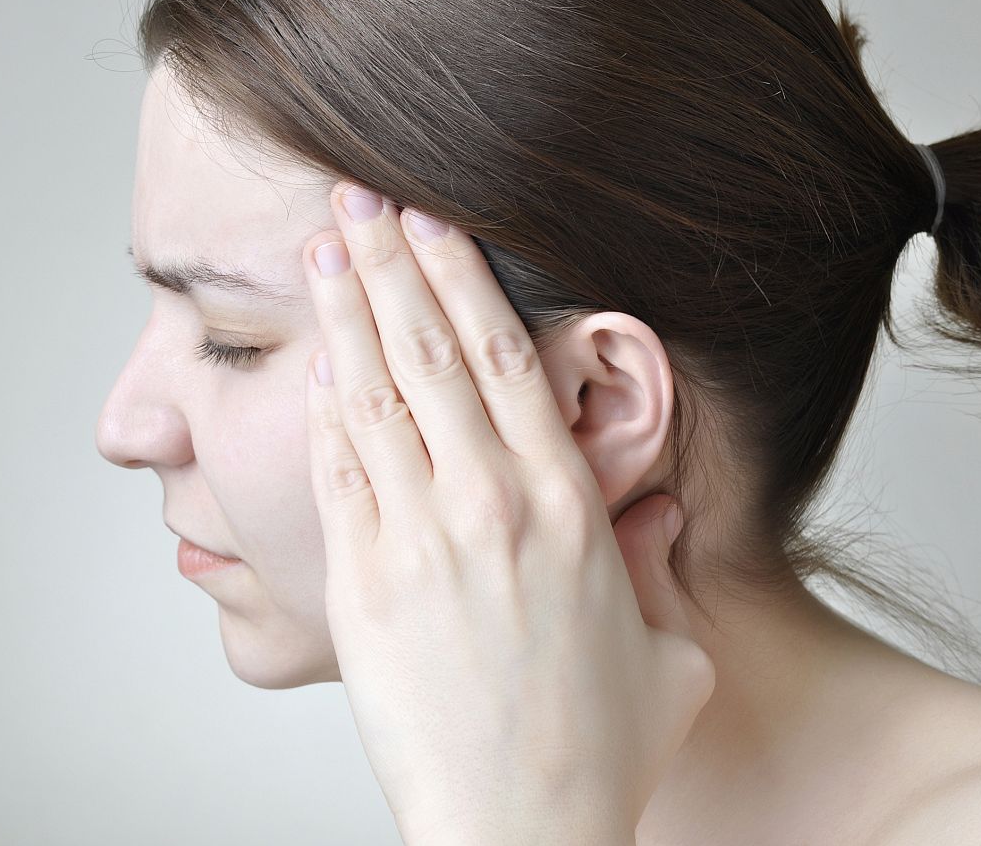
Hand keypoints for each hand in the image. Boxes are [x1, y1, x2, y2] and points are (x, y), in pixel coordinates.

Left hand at [301, 181, 714, 845]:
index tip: (436, 223)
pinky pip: (339, 475)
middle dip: (392, 264)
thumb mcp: (669, 656)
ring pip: (378, 398)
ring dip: (348, 315)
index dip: (466, 281)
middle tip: (359, 197)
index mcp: (570, 508)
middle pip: (434, 355)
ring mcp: (421, 541)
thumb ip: (655, 573)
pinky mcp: (363, 585)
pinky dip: (322, 412)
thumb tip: (652, 527)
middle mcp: (493, 507)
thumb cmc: (598, 750)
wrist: (519, 827)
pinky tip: (311, 363)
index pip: (512, 361)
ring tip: (324, 248)